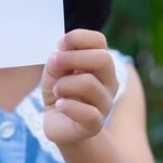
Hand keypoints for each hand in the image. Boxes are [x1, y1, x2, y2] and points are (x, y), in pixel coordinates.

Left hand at [41, 29, 118, 145]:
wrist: (59, 123)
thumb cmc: (60, 92)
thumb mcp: (54, 71)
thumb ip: (58, 59)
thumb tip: (60, 54)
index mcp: (101, 63)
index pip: (99, 40)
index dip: (78, 38)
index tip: (60, 44)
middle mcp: (109, 81)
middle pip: (103, 59)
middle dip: (71, 58)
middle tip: (54, 65)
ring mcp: (105, 103)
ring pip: (89, 83)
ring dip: (64, 84)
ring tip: (57, 91)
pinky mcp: (96, 124)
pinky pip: (88, 112)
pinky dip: (68, 106)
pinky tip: (60, 105)